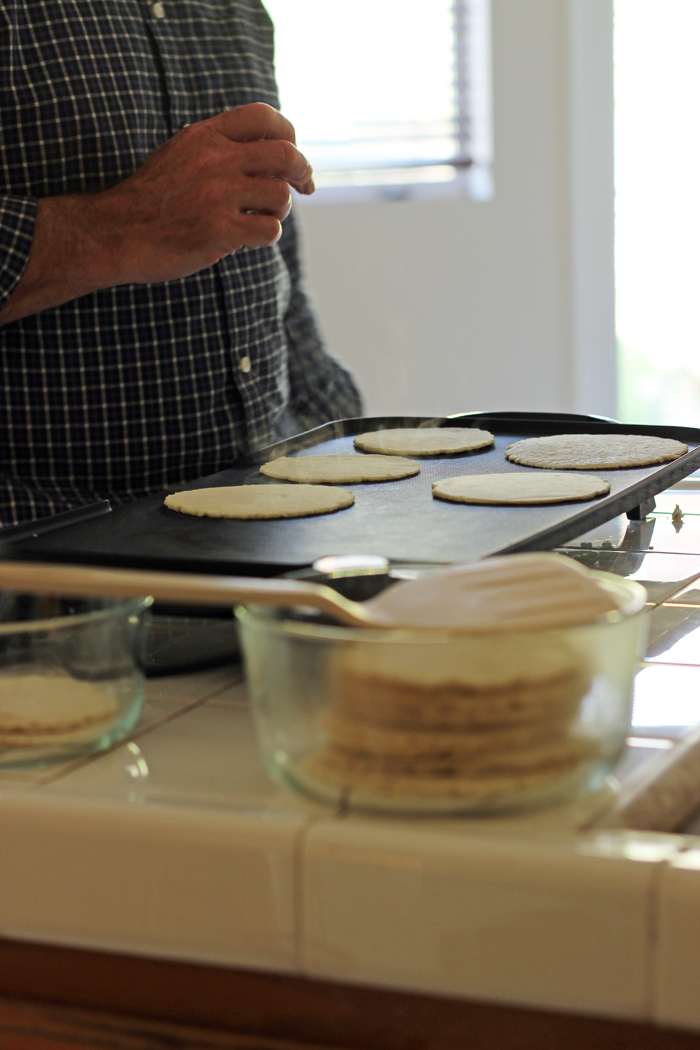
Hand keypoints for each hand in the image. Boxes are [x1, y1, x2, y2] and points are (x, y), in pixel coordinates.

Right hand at [86, 102, 313, 284]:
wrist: (115, 232)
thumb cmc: (151, 200)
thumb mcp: (179, 155)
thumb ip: (216, 149)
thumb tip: (266, 153)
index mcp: (204, 135)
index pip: (263, 117)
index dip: (289, 135)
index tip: (292, 156)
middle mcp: (214, 159)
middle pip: (285, 155)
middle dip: (302, 172)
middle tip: (304, 186)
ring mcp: (218, 195)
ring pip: (281, 196)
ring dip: (278, 210)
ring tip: (259, 217)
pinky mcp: (220, 230)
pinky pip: (269, 230)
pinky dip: (265, 235)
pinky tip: (245, 236)